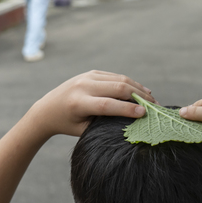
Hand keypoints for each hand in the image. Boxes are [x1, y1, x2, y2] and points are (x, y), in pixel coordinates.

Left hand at [30, 70, 154, 137]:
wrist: (47, 109)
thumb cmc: (67, 124)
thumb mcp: (83, 129)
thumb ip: (103, 123)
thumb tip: (131, 120)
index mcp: (78, 103)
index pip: (107, 104)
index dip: (127, 108)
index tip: (144, 113)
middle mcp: (82, 86)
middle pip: (117, 87)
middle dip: (138, 96)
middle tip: (154, 106)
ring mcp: (87, 76)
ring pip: (119, 79)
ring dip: (137, 88)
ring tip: (151, 99)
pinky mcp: (91, 73)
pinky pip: (115, 76)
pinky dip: (129, 83)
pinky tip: (141, 90)